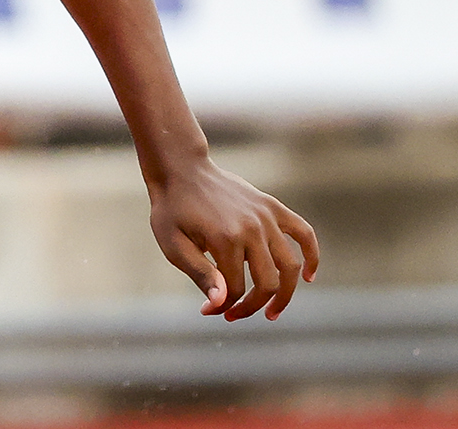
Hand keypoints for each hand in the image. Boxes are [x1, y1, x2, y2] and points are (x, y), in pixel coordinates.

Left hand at [149, 156, 319, 320]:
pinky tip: (308, 276)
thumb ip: (199, 273)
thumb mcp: (172, 243)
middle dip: (253, 306)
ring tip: (272, 312)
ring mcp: (266, 216)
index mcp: (224, 239)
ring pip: (289, 265)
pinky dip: (312, 255)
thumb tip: (221, 304)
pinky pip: (304, 233)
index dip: (224, 305)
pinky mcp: (273, 207)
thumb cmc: (171, 209)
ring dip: (285, 294)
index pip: (235, 288)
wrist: (180, 169)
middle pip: (268, 282)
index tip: (210, 312)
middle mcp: (251, 228)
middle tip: (236, 316)